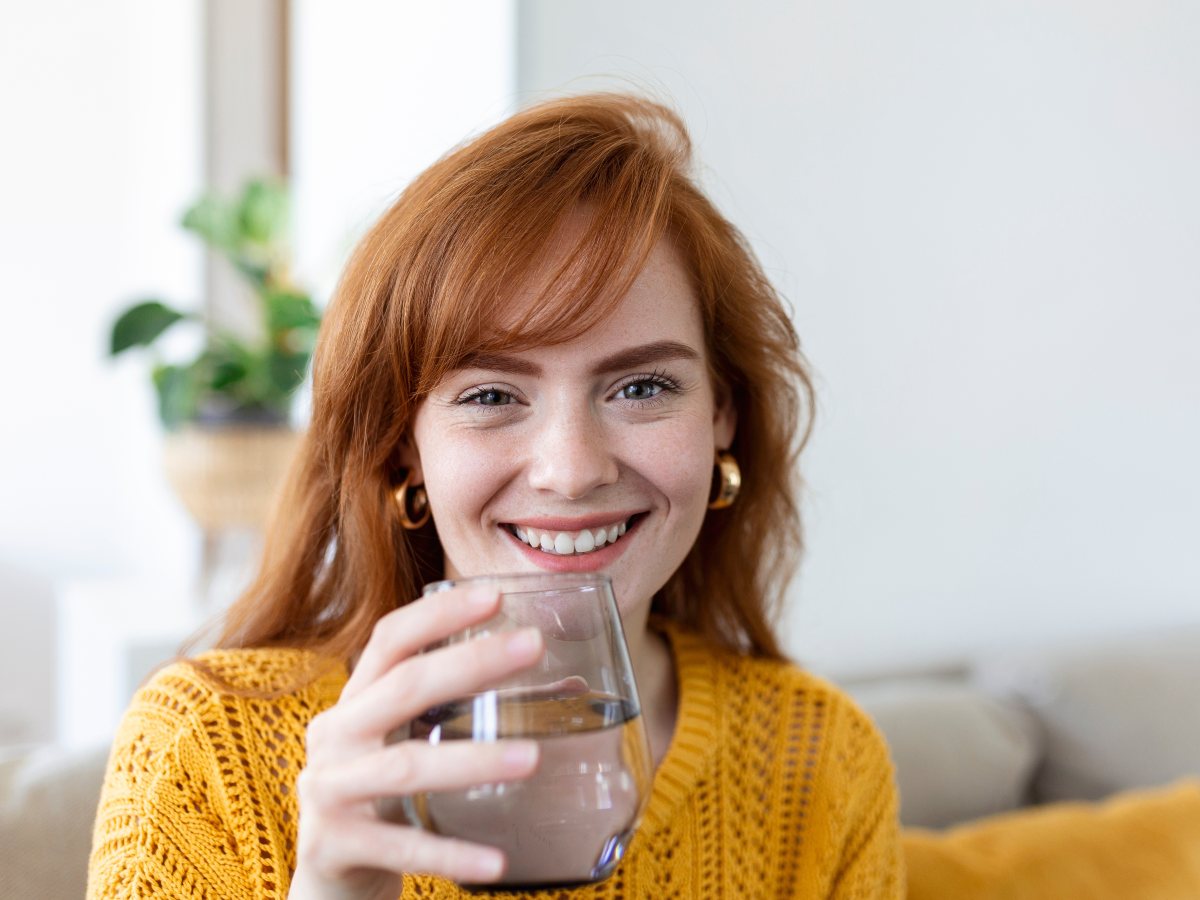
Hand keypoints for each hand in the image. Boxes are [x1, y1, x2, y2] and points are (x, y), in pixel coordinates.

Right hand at [287, 586, 542, 899]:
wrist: (326, 875)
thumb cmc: (383, 796)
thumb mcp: (413, 744)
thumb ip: (466, 713)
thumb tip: (570, 687)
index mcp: (355, 700)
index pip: (391, 639)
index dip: (440, 613)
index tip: (496, 595)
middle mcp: (335, 735)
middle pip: (404, 687)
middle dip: (470, 662)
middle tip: (533, 646)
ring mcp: (329, 789)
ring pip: (406, 766)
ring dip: (472, 761)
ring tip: (532, 758)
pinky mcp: (334, 845)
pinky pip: (402, 847)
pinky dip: (451, 854)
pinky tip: (496, 862)